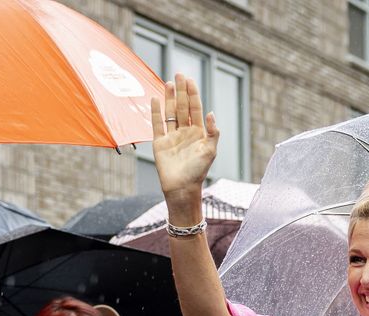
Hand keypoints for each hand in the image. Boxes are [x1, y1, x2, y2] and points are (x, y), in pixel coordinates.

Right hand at [150, 74, 218, 202]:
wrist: (182, 188)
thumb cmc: (198, 172)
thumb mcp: (210, 151)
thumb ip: (213, 132)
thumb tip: (211, 113)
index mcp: (198, 133)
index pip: (195, 108)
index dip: (193, 94)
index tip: (190, 80)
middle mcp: (184, 132)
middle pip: (182, 107)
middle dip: (181, 91)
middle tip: (179, 74)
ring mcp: (172, 137)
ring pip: (170, 113)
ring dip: (169, 98)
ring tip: (168, 83)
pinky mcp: (160, 143)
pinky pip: (157, 125)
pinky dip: (155, 112)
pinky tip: (155, 99)